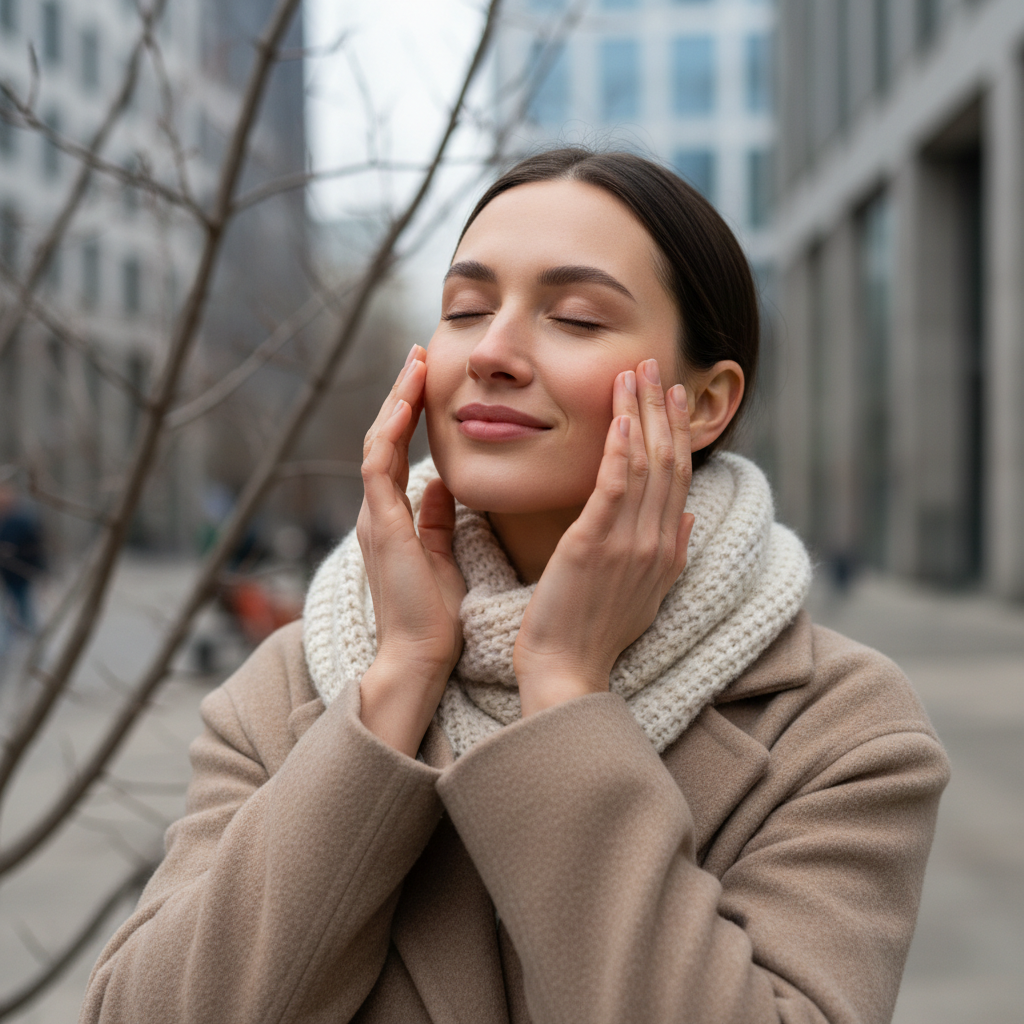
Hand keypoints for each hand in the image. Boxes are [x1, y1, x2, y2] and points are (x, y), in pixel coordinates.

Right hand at [357, 346, 466, 755]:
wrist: (421, 657)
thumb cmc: (434, 614)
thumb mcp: (442, 553)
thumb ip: (438, 519)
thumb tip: (442, 486)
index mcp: (394, 515)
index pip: (400, 450)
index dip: (413, 413)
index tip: (430, 379)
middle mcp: (378, 510)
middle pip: (385, 437)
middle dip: (402, 394)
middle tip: (421, 354)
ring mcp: (375, 516)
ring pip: (378, 443)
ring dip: (396, 401)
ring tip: (415, 364)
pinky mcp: (381, 526)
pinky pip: (378, 468)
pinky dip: (389, 434)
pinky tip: (405, 404)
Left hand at [513, 358, 694, 714]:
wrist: (568, 670)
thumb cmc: (597, 634)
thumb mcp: (648, 594)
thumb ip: (673, 552)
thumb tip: (689, 517)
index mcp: (668, 551)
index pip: (679, 478)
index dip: (678, 432)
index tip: (674, 396)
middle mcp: (657, 542)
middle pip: (667, 461)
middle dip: (663, 410)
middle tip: (656, 366)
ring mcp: (629, 542)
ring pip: (644, 464)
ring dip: (640, 413)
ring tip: (634, 373)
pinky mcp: (595, 544)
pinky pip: (614, 484)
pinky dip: (619, 446)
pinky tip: (617, 414)